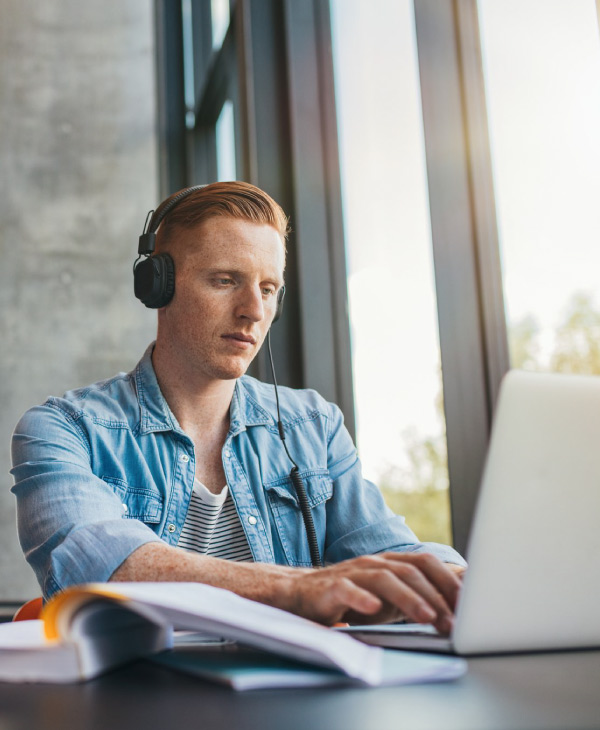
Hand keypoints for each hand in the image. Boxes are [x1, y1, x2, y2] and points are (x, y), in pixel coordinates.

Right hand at [287, 552, 461, 635]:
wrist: (302, 594)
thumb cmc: (351, 598)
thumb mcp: (387, 598)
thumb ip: (416, 597)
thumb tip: (456, 606)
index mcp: (389, 563)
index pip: (424, 563)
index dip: (447, 580)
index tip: (468, 604)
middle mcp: (373, 563)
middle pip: (409, 572)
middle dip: (434, 596)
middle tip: (451, 622)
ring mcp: (352, 573)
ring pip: (384, 578)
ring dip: (409, 598)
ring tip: (426, 617)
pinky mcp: (330, 587)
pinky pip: (347, 589)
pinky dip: (361, 598)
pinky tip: (373, 609)